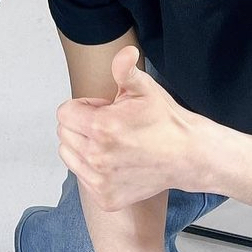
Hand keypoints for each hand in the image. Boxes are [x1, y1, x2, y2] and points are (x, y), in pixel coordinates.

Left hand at [57, 46, 217, 209]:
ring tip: (110, 143)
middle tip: (109, 126)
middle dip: (80, 125)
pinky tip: (114, 161)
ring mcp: (100, 181)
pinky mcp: (105, 198)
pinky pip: (81, 177)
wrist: (187, 156)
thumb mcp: (144, 88)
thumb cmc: (164, 120)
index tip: (103, 109)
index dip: (83, 106)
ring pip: (68, 155)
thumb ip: (125, 69)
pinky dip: (91, 168)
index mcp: (101, 127)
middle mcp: (97, 157)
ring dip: (82, 146)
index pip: (64, 113)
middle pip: (64, 133)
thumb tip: (125, 53)